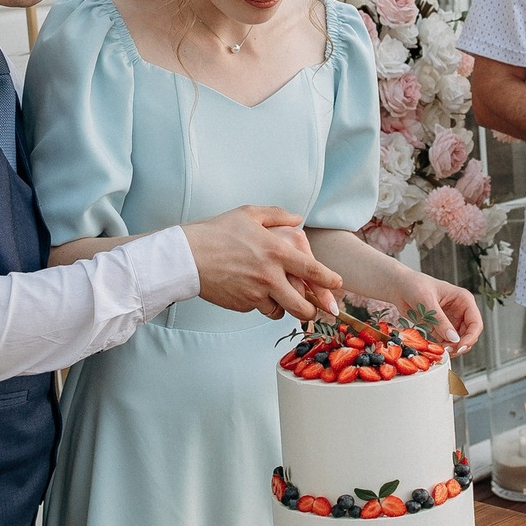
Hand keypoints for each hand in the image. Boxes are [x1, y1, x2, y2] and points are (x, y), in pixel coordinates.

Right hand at [184, 207, 344, 320]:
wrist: (187, 257)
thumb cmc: (217, 232)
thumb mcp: (249, 214)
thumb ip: (277, 215)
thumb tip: (298, 219)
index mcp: (277, 252)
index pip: (313, 271)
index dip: (329, 281)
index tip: (338, 285)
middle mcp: (270, 276)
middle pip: (302, 305)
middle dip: (311, 310)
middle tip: (313, 309)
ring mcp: (256, 294)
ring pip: (281, 312)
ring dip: (284, 308)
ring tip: (280, 300)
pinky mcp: (242, 305)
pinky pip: (258, 309)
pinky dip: (260, 304)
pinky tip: (251, 292)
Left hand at [364, 273, 483, 348]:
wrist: (399, 287)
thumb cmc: (413, 285)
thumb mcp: (426, 301)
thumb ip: (440, 320)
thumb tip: (454, 339)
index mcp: (463, 299)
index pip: (476, 322)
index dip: (471, 337)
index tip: (459, 347)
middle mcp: (460, 311)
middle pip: (470, 334)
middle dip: (461, 345)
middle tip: (447, 351)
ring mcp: (451, 320)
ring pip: (460, 341)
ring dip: (453, 348)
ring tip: (440, 349)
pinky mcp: (441, 328)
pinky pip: (447, 342)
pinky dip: (443, 347)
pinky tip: (435, 348)